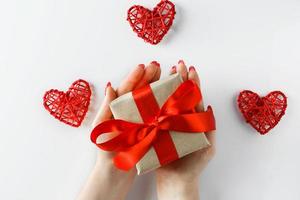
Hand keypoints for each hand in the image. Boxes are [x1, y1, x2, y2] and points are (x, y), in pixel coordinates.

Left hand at [77, 61, 160, 199]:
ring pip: (147, 98)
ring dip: (154, 85)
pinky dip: (159, 101)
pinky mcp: (145, 127)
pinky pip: (153, 110)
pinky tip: (168, 95)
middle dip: (147, 76)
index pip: (126, 88)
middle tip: (158, 66)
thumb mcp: (102, 128)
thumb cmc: (106, 152)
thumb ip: (106, 107)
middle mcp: (127, 111)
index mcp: (116, 108)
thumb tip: (111, 86)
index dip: (135, 77)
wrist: (115, 172)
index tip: (143, 66)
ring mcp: (136, 118)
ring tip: (164, 74)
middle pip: (138, 90)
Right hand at [156, 60, 215, 199]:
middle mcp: (180, 119)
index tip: (190, 69)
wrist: (176, 182)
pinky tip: (151, 92)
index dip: (192, 82)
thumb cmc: (193, 165)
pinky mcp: (157, 131)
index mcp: (193, 121)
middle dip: (180, 79)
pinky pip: (155, 114)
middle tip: (177, 65)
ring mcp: (168, 124)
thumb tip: (208, 106)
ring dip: (166, 87)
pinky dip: (154, 102)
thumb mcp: (208, 146)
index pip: (194, 97)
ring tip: (165, 73)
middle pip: (180, 95)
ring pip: (167, 102)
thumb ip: (209, 127)